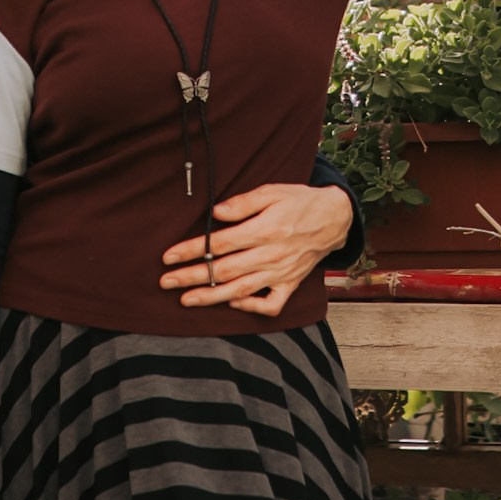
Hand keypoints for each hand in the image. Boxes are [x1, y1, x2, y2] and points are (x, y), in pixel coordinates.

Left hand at [160, 183, 352, 316]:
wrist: (335, 218)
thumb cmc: (299, 201)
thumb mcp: (272, 191)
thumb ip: (243, 203)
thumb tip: (215, 213)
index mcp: (264, 230)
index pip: (219, 244)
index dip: (192, 250)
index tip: (169, 256)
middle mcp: (270, 255)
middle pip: (224, 270)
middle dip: (192, 277)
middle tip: (166, 282)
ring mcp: (281, 273)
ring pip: (241, 290)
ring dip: (211, 297)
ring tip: (185, 300)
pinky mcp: (291, 284)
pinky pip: (270, 305)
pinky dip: (251, 308)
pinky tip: (232, 302)